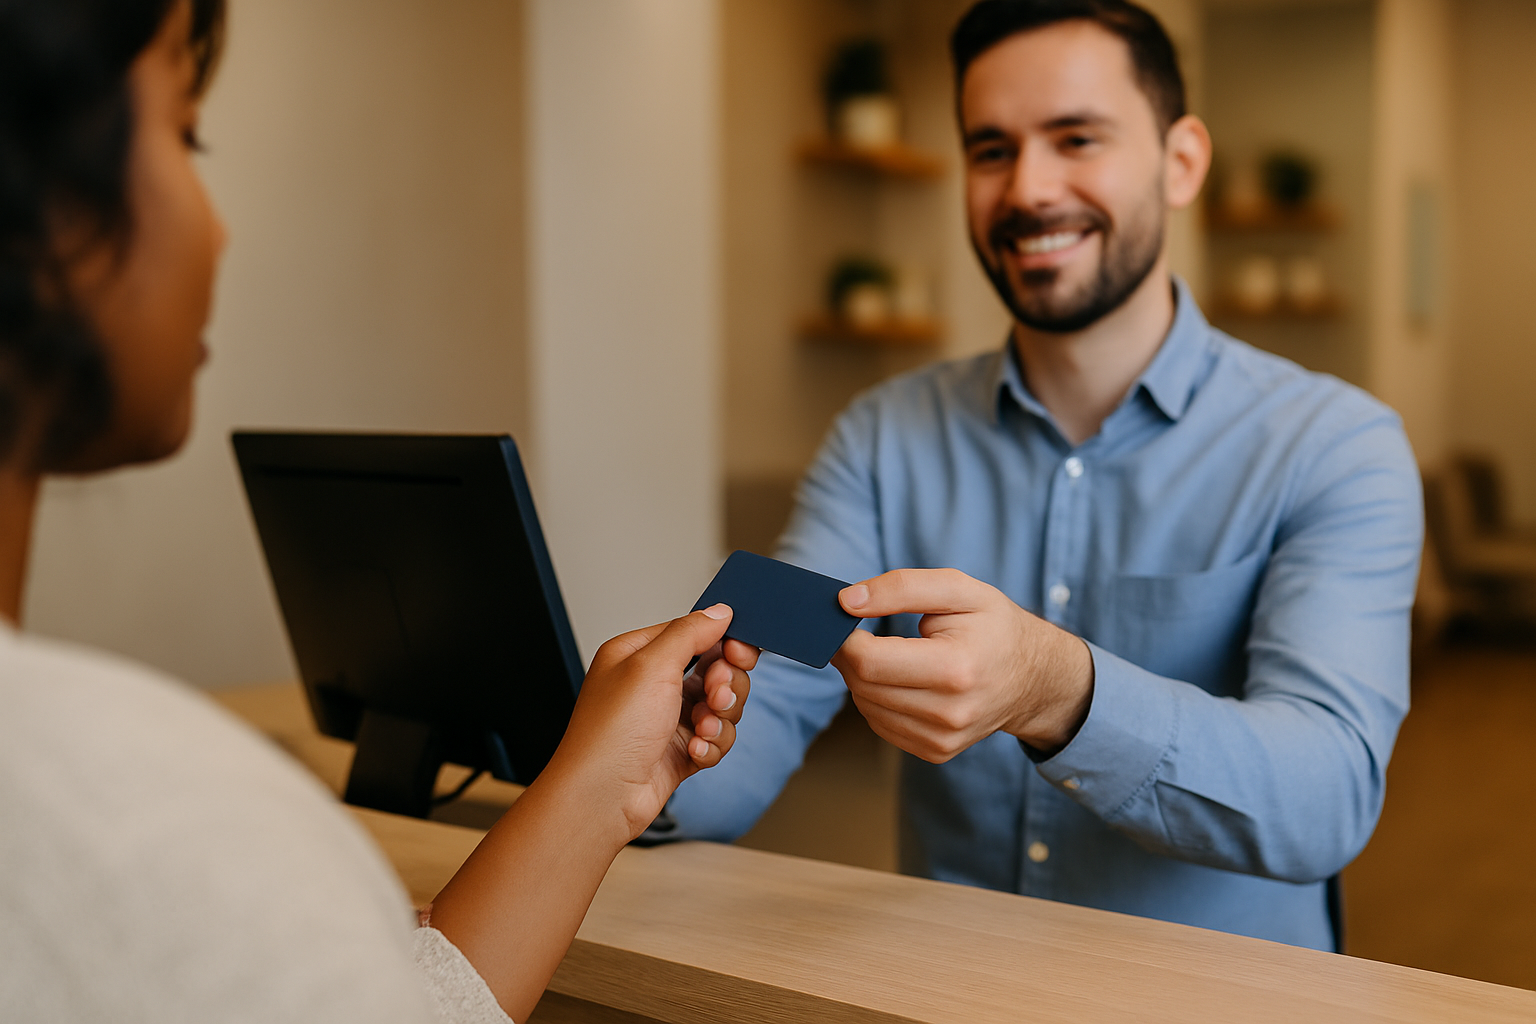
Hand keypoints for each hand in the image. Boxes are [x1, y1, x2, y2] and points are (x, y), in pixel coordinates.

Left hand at [544, 604, 756, 842]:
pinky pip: (715, 739)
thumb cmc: (611, 733)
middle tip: (716, 694)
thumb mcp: (652, 665)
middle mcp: (653, 685)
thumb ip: (691, 633)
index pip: (694, 633)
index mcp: (639, 655)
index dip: (723, 641)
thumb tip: (720, 612)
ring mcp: (667, 719)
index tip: (740, 651)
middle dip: (724, 684)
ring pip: (721, 707)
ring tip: (701, 729)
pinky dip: (711, 746)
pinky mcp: (679, 751)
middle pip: (716, 669)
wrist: (601, 798)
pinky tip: (693, 752)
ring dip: (719, 718)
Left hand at [832, 569, 1092, 761]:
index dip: (845, 639)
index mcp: (956, 668)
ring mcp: (943, 738)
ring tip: (886, 654)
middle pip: (864, 686)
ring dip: (862, 678)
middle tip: (857, 633)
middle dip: (850, 656)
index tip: (844, 619)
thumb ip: (902, 587)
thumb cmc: (994, 626)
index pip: (870, 662)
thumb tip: (847, 601)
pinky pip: (882, 726)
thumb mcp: (959, 589)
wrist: (1035, 677)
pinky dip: (877, 700)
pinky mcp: (937, 752)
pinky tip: (898, 680)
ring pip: (867, 707)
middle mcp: (950, 712)